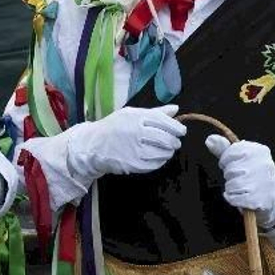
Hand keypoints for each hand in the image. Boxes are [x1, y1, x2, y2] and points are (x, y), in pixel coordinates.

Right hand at [63, 105, 186, 185]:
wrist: (93, 145)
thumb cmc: (114, 127)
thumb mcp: (131, 114)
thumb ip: (155, 112)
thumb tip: (175, 109)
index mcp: (136, 117)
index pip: (163, 121)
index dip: (176, 127)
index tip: (181, 131)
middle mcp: (136, 132)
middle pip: (165, 138)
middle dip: (175, 141)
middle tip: (175, 142)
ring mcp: (134, 149)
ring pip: (163, 152)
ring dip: (168, 152)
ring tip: (166, 149)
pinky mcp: (134, 164)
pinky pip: (155, 164)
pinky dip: (160, 161)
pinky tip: (158, 157)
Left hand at [205, 135, 274, 228]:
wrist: (270, 197)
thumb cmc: (251, 175)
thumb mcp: (239, 158)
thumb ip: (224, 149)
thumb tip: (210, 139)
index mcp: (260, 151)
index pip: (231, 151)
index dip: (226, 160)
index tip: (232, 164)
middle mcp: (264, 165)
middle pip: (231, 169)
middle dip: (229, 175)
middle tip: (239, 177)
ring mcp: (263, 183)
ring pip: (232, 184)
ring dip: (230, 187)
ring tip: (240, 187)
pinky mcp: (259, 200)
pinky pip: (234, 198)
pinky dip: (232, 198)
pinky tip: (239, 196)